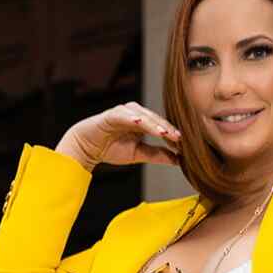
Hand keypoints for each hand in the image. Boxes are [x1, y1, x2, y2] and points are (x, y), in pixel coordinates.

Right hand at [56, 102, 180, 170]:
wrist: (86, 147)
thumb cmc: (110, 148)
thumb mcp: (138, 155)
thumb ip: (157, 155)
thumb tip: (178, 160)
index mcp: (144, 121)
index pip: (163, 127)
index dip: (173, 135)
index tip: (185, 146)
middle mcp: (136, 113)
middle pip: (156, 120)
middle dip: (168, 129)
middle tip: (180, 139)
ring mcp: (125, 112)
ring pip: (144, 116)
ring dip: (155, 124)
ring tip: (165, 133)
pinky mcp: (112, 114)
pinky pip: (125, 115)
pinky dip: (134, 118)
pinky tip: (141, 123)